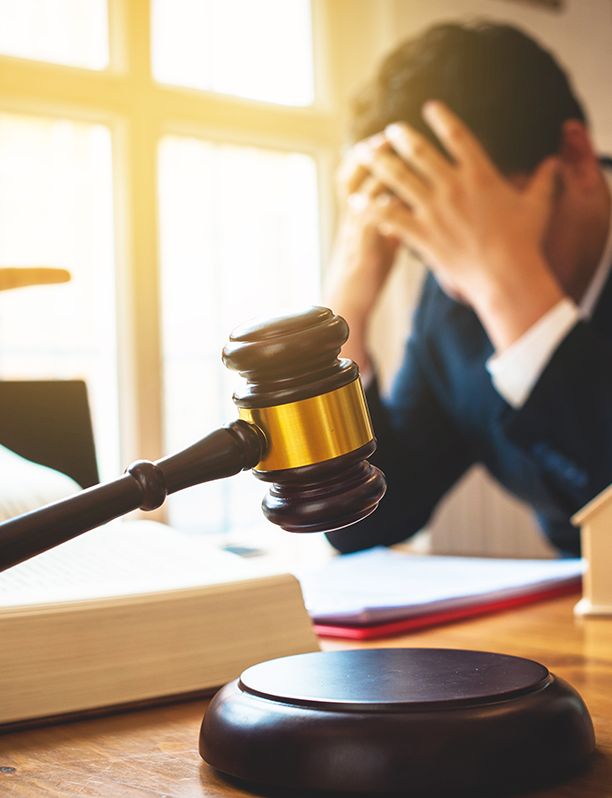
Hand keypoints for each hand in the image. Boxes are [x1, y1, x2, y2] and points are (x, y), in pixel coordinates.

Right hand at [325, 136, 400, 369]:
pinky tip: (403, 195)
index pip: (352, 175)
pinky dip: (387, 205)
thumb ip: (391, 222)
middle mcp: (351, 219)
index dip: (364, 154)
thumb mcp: (379, 242)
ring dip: (378, 174)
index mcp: (354, 215)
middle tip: (388, 136)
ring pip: (362, 194)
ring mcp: (356, 234)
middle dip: (370, 154)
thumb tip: (406, 206)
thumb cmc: (366, 275)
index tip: (384, 137)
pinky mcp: (365, 250)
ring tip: (396, 159)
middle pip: (352, 176)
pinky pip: (373, 220)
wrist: (347, 305)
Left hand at [357, 102, 565, 349]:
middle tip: (387, 131)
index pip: (459, 136)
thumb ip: (543, 181)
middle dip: (400, 137)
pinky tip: (355, 201)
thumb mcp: (537, 206)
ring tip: (362, 152)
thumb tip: (555, 162)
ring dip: (377, 162)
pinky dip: (370, 207)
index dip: (443, 119)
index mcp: (480, 174)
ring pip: (397, 178)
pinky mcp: (421, 233)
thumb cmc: (524, 243)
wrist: (505, 276)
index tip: (430, 107)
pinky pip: (389, 216)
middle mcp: (453, 185)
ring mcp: (434, 209)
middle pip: (419, 152)